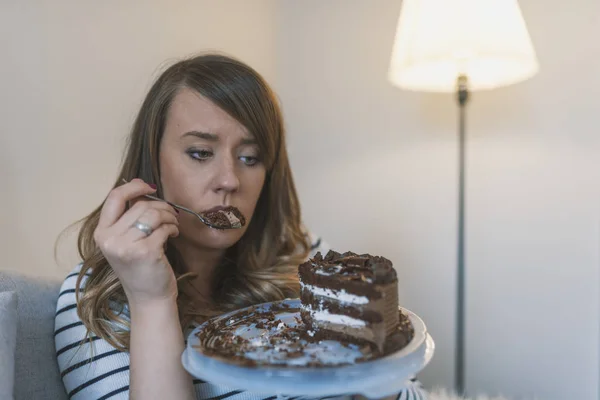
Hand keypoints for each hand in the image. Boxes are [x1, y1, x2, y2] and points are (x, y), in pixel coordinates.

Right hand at [93, 178, 179, 305]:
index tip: (149, 186)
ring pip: (153, 214)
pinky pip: (164, 228)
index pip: (114, 197)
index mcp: (101, 233)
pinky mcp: (146, 252)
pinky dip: (173, 228)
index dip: (133, 187)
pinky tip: (174, 235)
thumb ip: (128, 218)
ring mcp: (126, 246)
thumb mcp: (125, 242)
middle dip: (161, 206)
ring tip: (173, 225)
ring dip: (169, 216)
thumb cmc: (140, 267)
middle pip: (140, 205)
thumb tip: (142, 187)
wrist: (149, 298)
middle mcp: (110, 239)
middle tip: (171, 215)